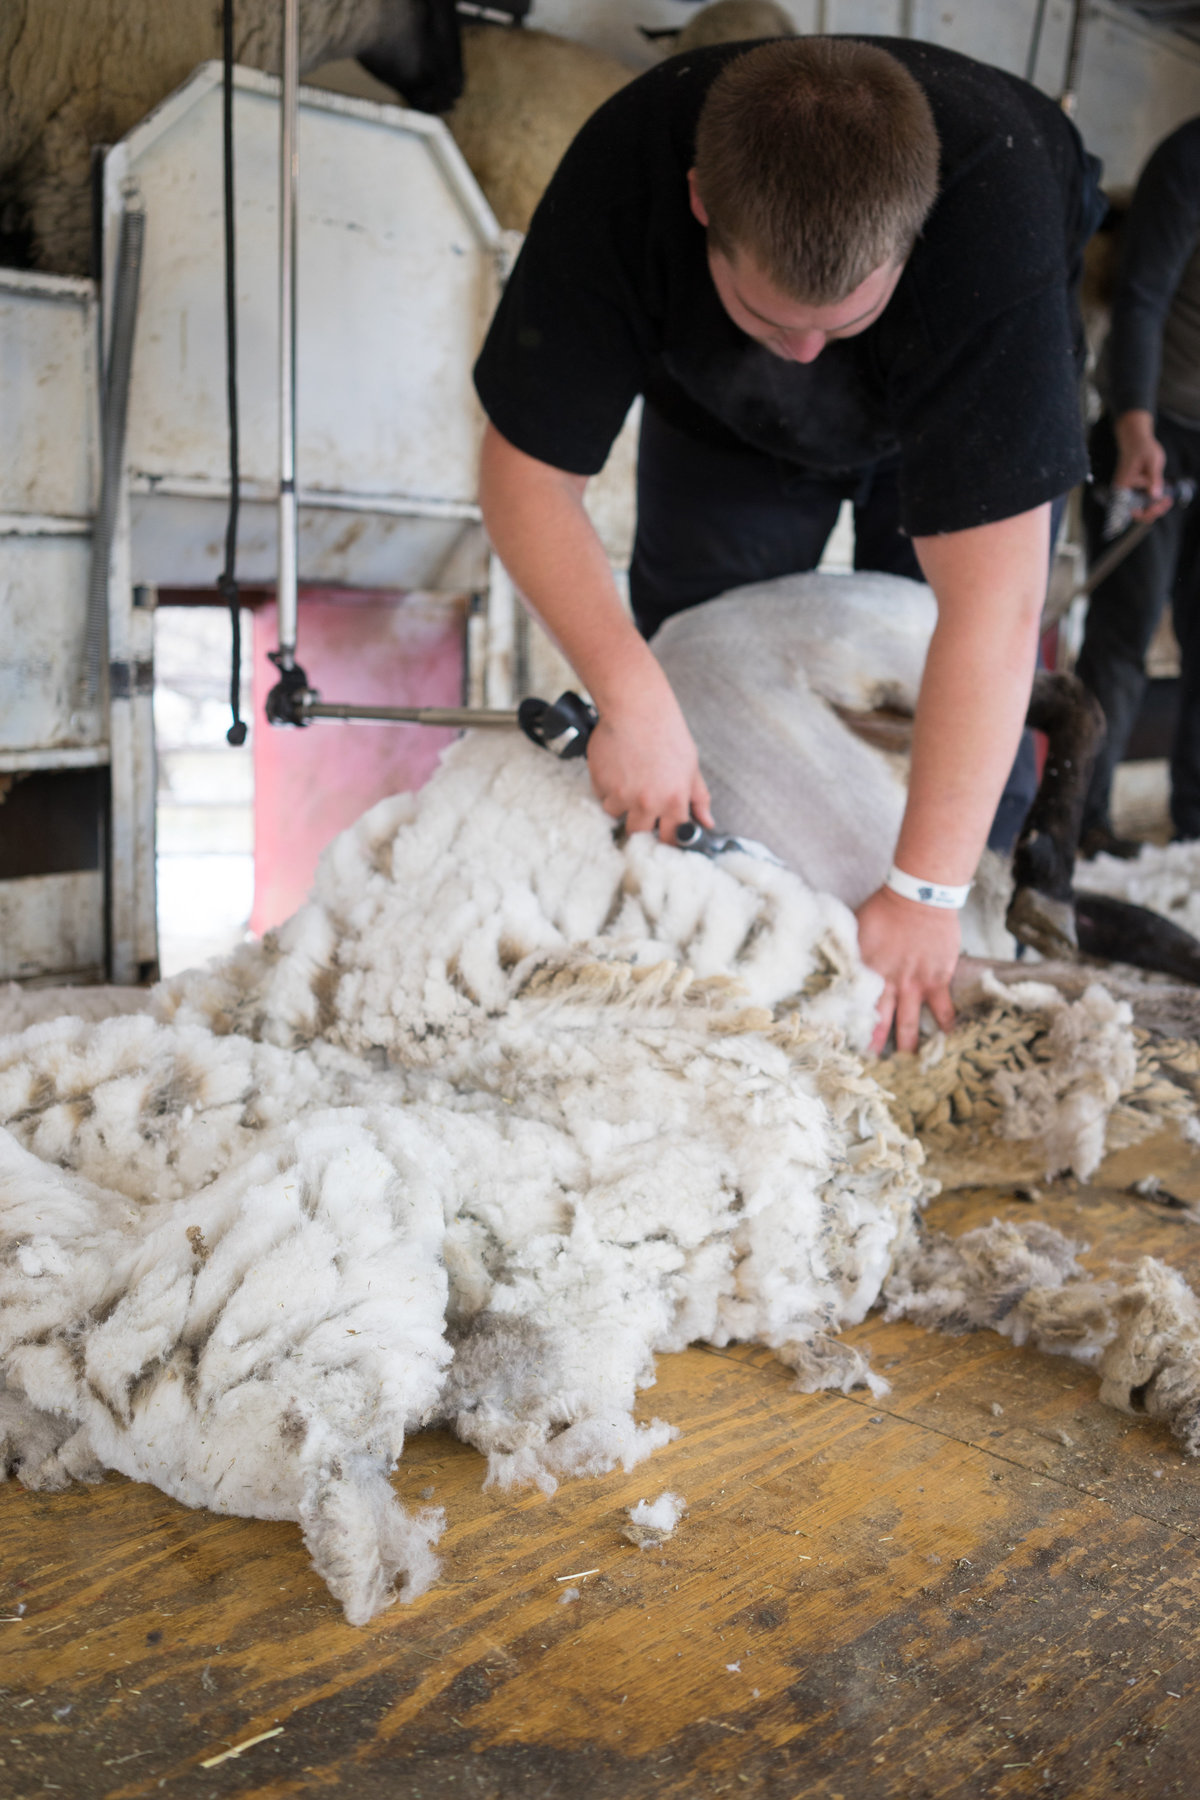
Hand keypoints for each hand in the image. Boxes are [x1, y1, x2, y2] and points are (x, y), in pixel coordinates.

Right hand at [586, 689, 714, 842]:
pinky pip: (601, 796)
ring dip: (620, 802)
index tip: (663, 833)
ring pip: (615, 813)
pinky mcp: (601, 783)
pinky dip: (606, 786)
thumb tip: (707, 822)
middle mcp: (647, 802)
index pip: (672, 837)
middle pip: (638, 831)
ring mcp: (621, 795)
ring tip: (628, 776)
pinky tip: (616, 767)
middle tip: (641, 799)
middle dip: (640, 820)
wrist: (637, 709)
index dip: (667, 836)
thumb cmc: (667, 734)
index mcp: (674, 800)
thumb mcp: (691, 767)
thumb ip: (699, 798)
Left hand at [855, 885, 958, 1054]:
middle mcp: (888, 983)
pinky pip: (942, 1008)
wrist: (919, 897)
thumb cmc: (884, 907)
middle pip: (879, 1021)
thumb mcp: (855, 928)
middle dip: (876, 1045)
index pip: (852, 1005)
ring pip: (910, 1022)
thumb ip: (847, 951)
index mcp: (864, 971)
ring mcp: (914, 984)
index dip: (849, 1025)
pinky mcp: (937, 979)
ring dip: (908, 1043)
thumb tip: (830, 964)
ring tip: (907, 1063)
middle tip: (873, 1066)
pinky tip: (946, 1039)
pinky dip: (945, 1025)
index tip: (844, 1044)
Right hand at [1113, 411, 1171, 520]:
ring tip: (1167, 499)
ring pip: (1140, 508)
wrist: (1135, 439)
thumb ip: (1154, 479)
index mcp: (1123, 486)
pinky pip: (1142, 501)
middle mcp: (1122, 492)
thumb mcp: (1152, 461)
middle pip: (1136, 513)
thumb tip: (1155, 496)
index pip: (1132, 510)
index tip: (1160, 504)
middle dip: (1153, 511)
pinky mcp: (1133, 489)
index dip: (1147, 513)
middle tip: (1167, 502)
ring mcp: (1128, 491)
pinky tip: (1163, 495)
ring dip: (1154, 506)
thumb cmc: (1142, 447)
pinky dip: (1153, 501)